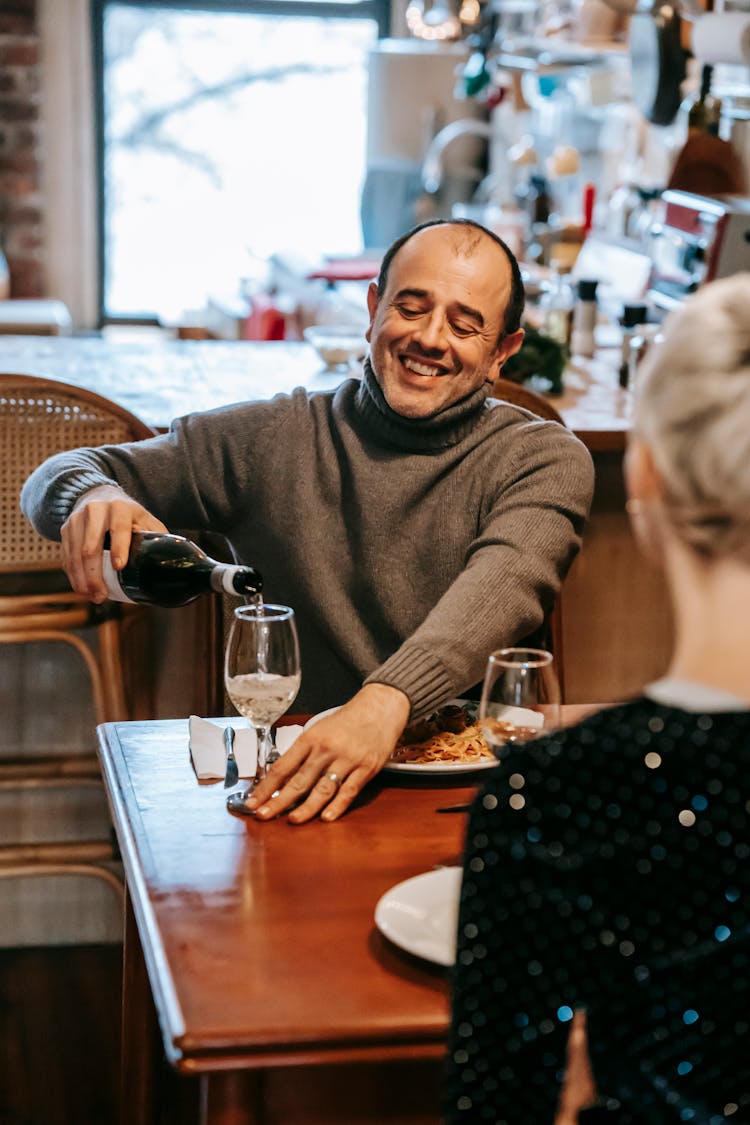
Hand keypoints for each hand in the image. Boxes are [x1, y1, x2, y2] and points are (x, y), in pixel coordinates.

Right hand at [61, 484, 167, 601]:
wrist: (99, 495)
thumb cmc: (129, 515)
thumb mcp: (146, 519)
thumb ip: (157, 538)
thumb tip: (172, 564)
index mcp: (120, 508)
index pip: (118, 528)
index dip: (119, 548)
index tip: (119, 567)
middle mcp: (95, 511)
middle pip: (91, 546)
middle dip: (95, 575)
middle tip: (102, 595)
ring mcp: (77, 519)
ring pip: (75, 554)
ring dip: (82, 579)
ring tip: (92, 597)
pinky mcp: (66, 529)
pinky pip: (67, 556)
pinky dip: (73, 575)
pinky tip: (82, 588)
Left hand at [246, 683, 410, 823]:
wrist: (380, 708)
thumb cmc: (347, 720)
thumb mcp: (320, 729)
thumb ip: (304, 752)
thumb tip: (283, 778)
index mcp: (311, 738)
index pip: (283, 766)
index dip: (266, 787)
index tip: (253, 801)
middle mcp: (327, 749)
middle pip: (299, 780)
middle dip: (278, 801)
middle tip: (263, 815)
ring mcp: (347, 759)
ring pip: (323, 788)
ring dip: (306, 807)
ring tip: (292, 820)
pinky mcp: (366, 768)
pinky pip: (349, 791)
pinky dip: (337, 806)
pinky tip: (326, 817)